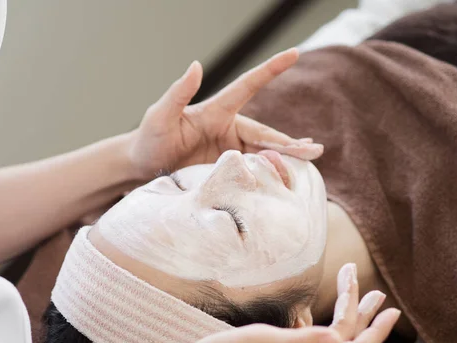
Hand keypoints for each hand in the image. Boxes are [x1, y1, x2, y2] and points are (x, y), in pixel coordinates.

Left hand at [128, 48, 323, 178]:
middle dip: (288, 142)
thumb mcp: (159, 116)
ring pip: (262, 152)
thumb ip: (178, 93)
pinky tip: (288, 176)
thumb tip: (196, 65)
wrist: (142, 166)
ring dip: (285, 158)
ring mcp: (229, 150)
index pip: (247, 86)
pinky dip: (270, 172)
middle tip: (313, 149)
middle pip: (264, 133)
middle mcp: (227, 129)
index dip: (270, 70)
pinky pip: (252, 170)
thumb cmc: (149, 138)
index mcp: (216, 111)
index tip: (294, 53)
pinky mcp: (227, 169)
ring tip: (310, 161)